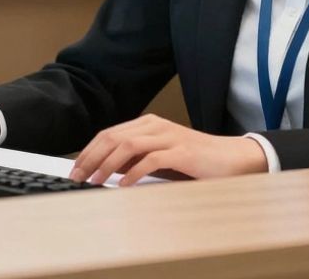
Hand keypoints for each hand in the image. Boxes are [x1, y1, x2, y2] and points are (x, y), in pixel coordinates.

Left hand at [68, 113, 268, 186]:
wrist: (232, 158)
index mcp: (148, 124)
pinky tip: (124, 185)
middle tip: (78, 176)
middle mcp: (155, 126)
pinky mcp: (182, 151)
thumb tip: (106, 169)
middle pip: (113, 137)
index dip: (89, 151)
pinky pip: (150, 159)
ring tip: (96, 181)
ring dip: (107, 165)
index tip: (76, 168)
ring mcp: (169, 136)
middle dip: (91, 158)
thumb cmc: (195, 161)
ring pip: (127, 146)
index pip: (109, 134)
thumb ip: (136, 159)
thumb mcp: (160, 157)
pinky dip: (133, 173)